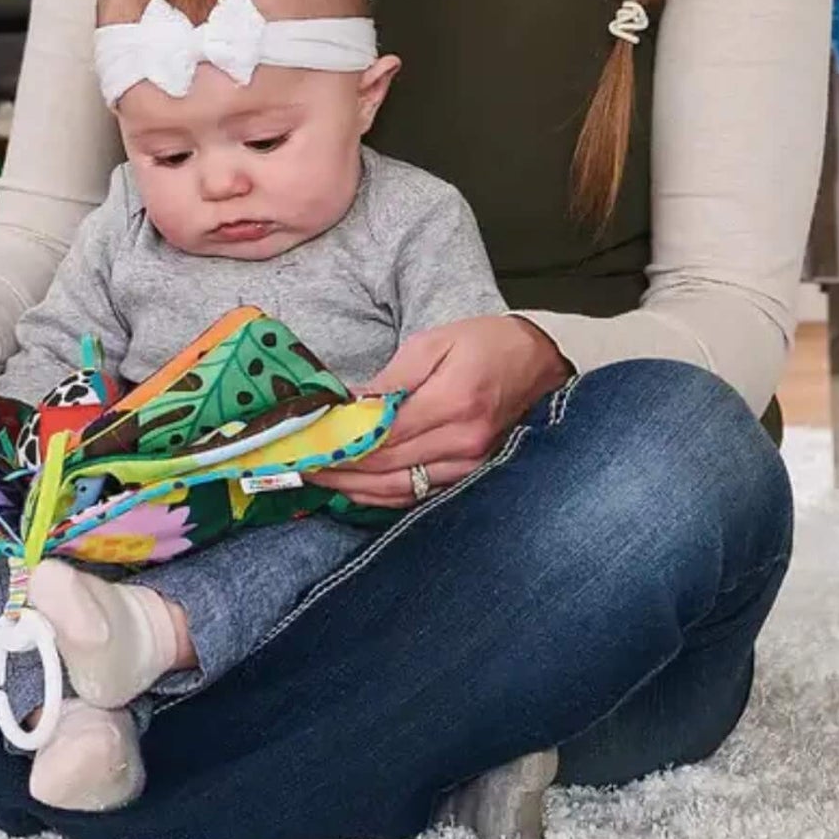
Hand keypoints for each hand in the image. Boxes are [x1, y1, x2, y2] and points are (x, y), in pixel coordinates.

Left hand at [314, 315, 569, 507]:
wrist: (538, 365)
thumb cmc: (485, 345)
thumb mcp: (434, 343)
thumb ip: (390, 379)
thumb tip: (347, 405)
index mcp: (452, 403)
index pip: (382, 435)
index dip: (340, 444)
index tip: (306, 443)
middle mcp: (462, 443)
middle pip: (386, 467)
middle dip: (338, 468)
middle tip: (299, 464)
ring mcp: (469, 466)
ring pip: (399, 489)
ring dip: (354, 487)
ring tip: (318, 477)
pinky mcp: (470, 477)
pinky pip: (418, 495)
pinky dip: (382, 495)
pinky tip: (355, 487)